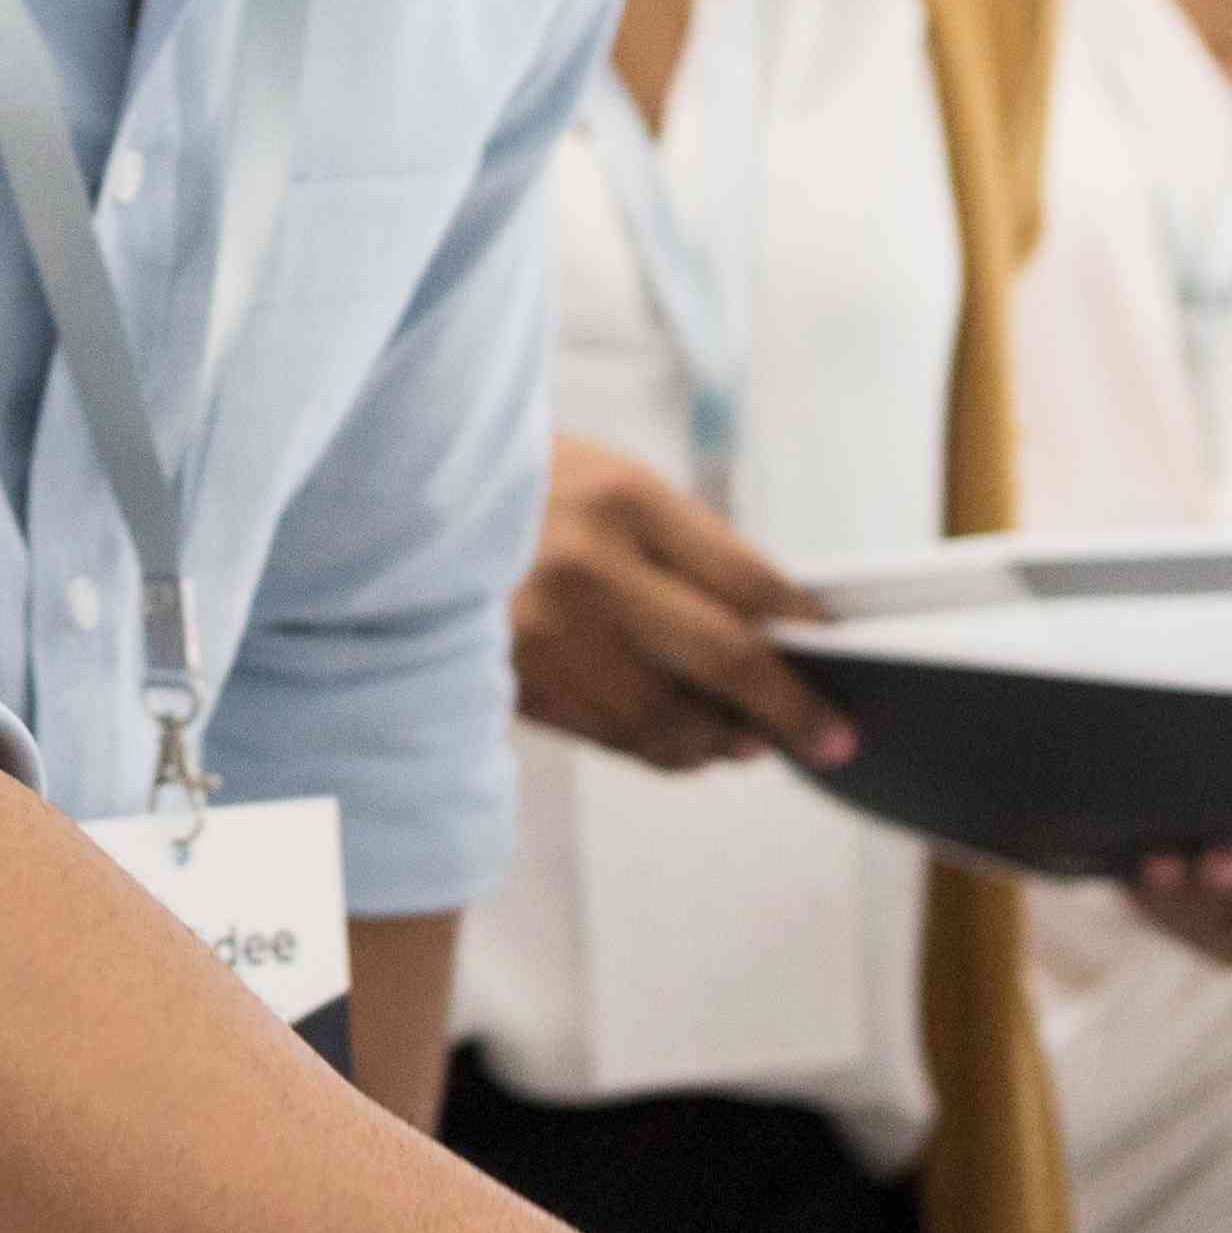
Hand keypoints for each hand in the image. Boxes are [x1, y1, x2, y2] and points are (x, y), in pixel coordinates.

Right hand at [506, 437, 852, 770]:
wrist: (397, 495)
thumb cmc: (522, 485)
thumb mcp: (614, 484)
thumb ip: (688, 552)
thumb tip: (772, 633)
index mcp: (621, 500)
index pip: (744, 578)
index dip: (802, 626)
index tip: (834, 652)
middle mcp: (584, 569)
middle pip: (718, 659)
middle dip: (787, 708)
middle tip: (832, 739)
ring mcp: (541, 633)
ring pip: (663, 717)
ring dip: (720, 741)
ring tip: (754, 743)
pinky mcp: (511, 681)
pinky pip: (607, 734)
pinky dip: (658, 748)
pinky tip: (687, 744)